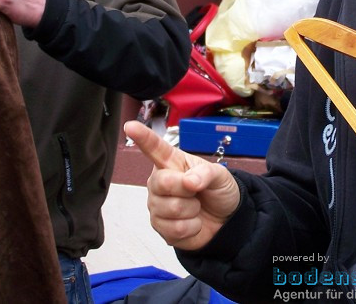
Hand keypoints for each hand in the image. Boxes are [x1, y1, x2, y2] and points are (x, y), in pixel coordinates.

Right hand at [125, 121, 240, 250]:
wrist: (225, 219)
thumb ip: (206, 173)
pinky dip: (191, 228)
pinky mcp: (160, 227)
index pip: (155, 148)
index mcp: (172, 163)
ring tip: (195, 207)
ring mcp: (157, 205)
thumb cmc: (218, 190)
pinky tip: (192, 222)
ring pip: (170, 209)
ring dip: (192, 211)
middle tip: (197, 190)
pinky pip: (173, 229)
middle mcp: (159, 182)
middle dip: (186, 189)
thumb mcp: (220, 175)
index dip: (143, 137)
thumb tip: (189, 181)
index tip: (130, 126)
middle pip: (162, 183)